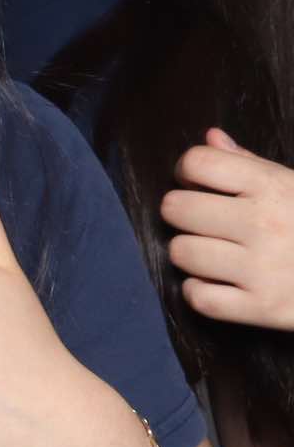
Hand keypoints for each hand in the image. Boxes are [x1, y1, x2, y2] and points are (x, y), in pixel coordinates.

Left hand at [164, 129, 293, 329]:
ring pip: (181, 253)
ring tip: (214, 253)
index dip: (188, 171)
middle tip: (205, 222)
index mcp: (272, 187)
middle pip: (176, 208)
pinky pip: (199, 297)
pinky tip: (217, 283)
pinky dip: (200, 292)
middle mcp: (264, 224)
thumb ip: (250, 163)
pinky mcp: (263, 308)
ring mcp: (262, 268)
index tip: (198, 183)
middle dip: (184, 213)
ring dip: (191, 254)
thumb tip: (212, 138)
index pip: (197, 162)